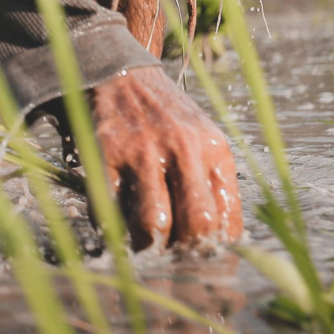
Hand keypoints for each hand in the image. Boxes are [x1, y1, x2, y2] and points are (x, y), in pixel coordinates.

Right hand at [89, 65, 242, 249]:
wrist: (123, 74)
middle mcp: (183, 148)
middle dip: (184, 252)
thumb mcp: (203, 139)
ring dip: (146, 244)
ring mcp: (143, 150)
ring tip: (143, 243)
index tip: (201, 258)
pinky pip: (109, 208)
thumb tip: (218, 242)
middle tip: (172, 254)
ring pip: (152, 224)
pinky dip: (111, 226)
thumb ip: (214, 184)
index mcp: (214, 148)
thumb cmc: (168, 117)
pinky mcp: (107, 152)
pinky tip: (115, 221)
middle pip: (196, 225)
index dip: (213, 250)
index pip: (226, 221)